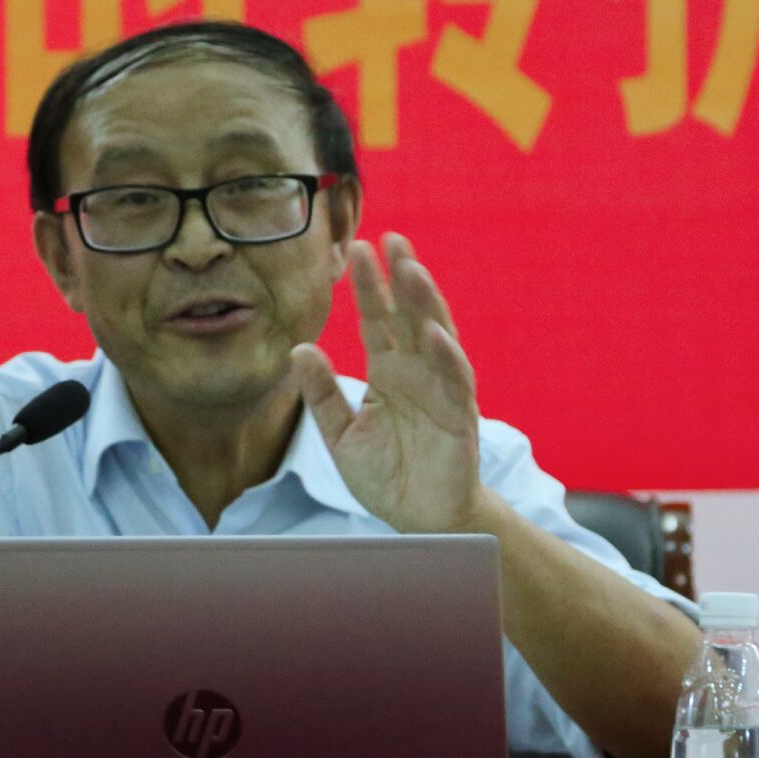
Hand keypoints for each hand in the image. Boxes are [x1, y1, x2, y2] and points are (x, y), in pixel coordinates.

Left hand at [291, 233, 487, 533]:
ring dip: (426, 303)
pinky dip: (445, 355)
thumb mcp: (340, 436)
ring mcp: (442, 390)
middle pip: (409, 315)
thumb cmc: (385, 476)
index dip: (369, 286)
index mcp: (388, 372)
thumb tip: (298, 349)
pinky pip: (455, 380)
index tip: (356, 249)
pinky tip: (432, 333)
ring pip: (436, 336)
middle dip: (402, 277)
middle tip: (391, 238)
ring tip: (412, 270)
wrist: (419, 519)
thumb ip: (322, 395)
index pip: (377, 320)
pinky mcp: (460, 415)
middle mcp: (417, 372)